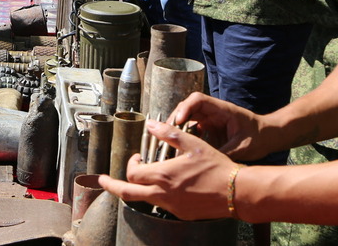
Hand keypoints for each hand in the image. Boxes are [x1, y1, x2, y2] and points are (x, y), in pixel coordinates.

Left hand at [99, 119, 236, 220]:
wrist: (236, 192)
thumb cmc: (216, 166)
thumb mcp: (192, 143)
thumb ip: (168, 133)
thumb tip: (150, 124)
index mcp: (163, 175)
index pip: (132, 173)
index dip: (130, 164)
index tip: (137, 158)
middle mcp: (163, 194)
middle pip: (127, 193)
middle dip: (111, 186)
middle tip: (101, 182)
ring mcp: (171, 207)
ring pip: (143, 201)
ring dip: (136, 190)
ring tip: (138, 181)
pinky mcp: (181, 214)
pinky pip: (161, 205)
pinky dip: (156, 195)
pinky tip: (167, 186)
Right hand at [171, 92, 270, 160]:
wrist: (269, 136)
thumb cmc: (259, 138)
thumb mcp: (243, 148)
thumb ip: (224, 154)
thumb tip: (207, 165)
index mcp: (222, 109)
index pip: (197, 100)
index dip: (185, 108)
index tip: (177, 121)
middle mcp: (213, 112)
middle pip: (187, 108)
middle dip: (175, 119)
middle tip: (165, 134)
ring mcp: (210, 119)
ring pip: (187, 119)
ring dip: (177, 129)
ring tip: (168, 143)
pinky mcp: (209, 128)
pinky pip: (192, 129)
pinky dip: (184, 137)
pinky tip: (180, 149)